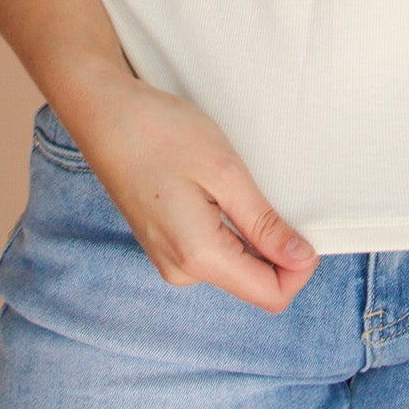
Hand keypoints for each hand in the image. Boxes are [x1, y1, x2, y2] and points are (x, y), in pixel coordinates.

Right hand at [55, 73, 320, 312]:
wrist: (104, 114)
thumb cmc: (161, 132)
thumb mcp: (225, 172)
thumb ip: (263, 223)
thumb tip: (301, 259)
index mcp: (198, 257)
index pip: (271, 295)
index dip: (300, 265)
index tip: (305, 222)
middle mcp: (182, 271)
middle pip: (256, 283)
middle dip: (278, 248)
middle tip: (271, 190)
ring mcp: (170, 260)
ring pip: (237, 266)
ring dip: (254, 235)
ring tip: (238, 184)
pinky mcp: (166, 244)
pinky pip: (215, 251)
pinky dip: (233, 228)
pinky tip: (220, 190)